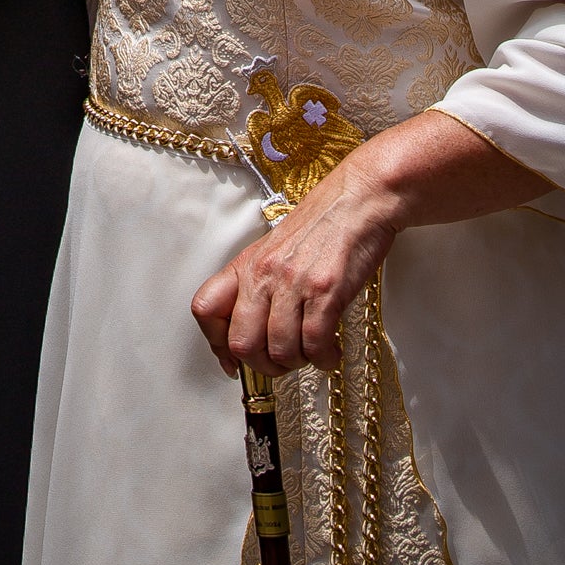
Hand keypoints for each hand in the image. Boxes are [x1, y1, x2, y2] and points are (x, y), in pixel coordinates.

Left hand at [192, 155, 402, 374]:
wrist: (358, 199)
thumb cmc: (322, 224)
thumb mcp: (275, 250)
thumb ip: (259, 285)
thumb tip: (253, 331)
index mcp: (247, 264)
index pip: (205, 309)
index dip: (216, 344)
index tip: (233, 361)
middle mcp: (264, 274)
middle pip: (242, 343)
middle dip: (263, 365)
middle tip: (282, 362)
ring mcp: (293, 282)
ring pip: (280, 350)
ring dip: (298, 362)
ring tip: (311, 353)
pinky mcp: (325, 291)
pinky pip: (314, 344)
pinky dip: (323, 358)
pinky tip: (330, 351)